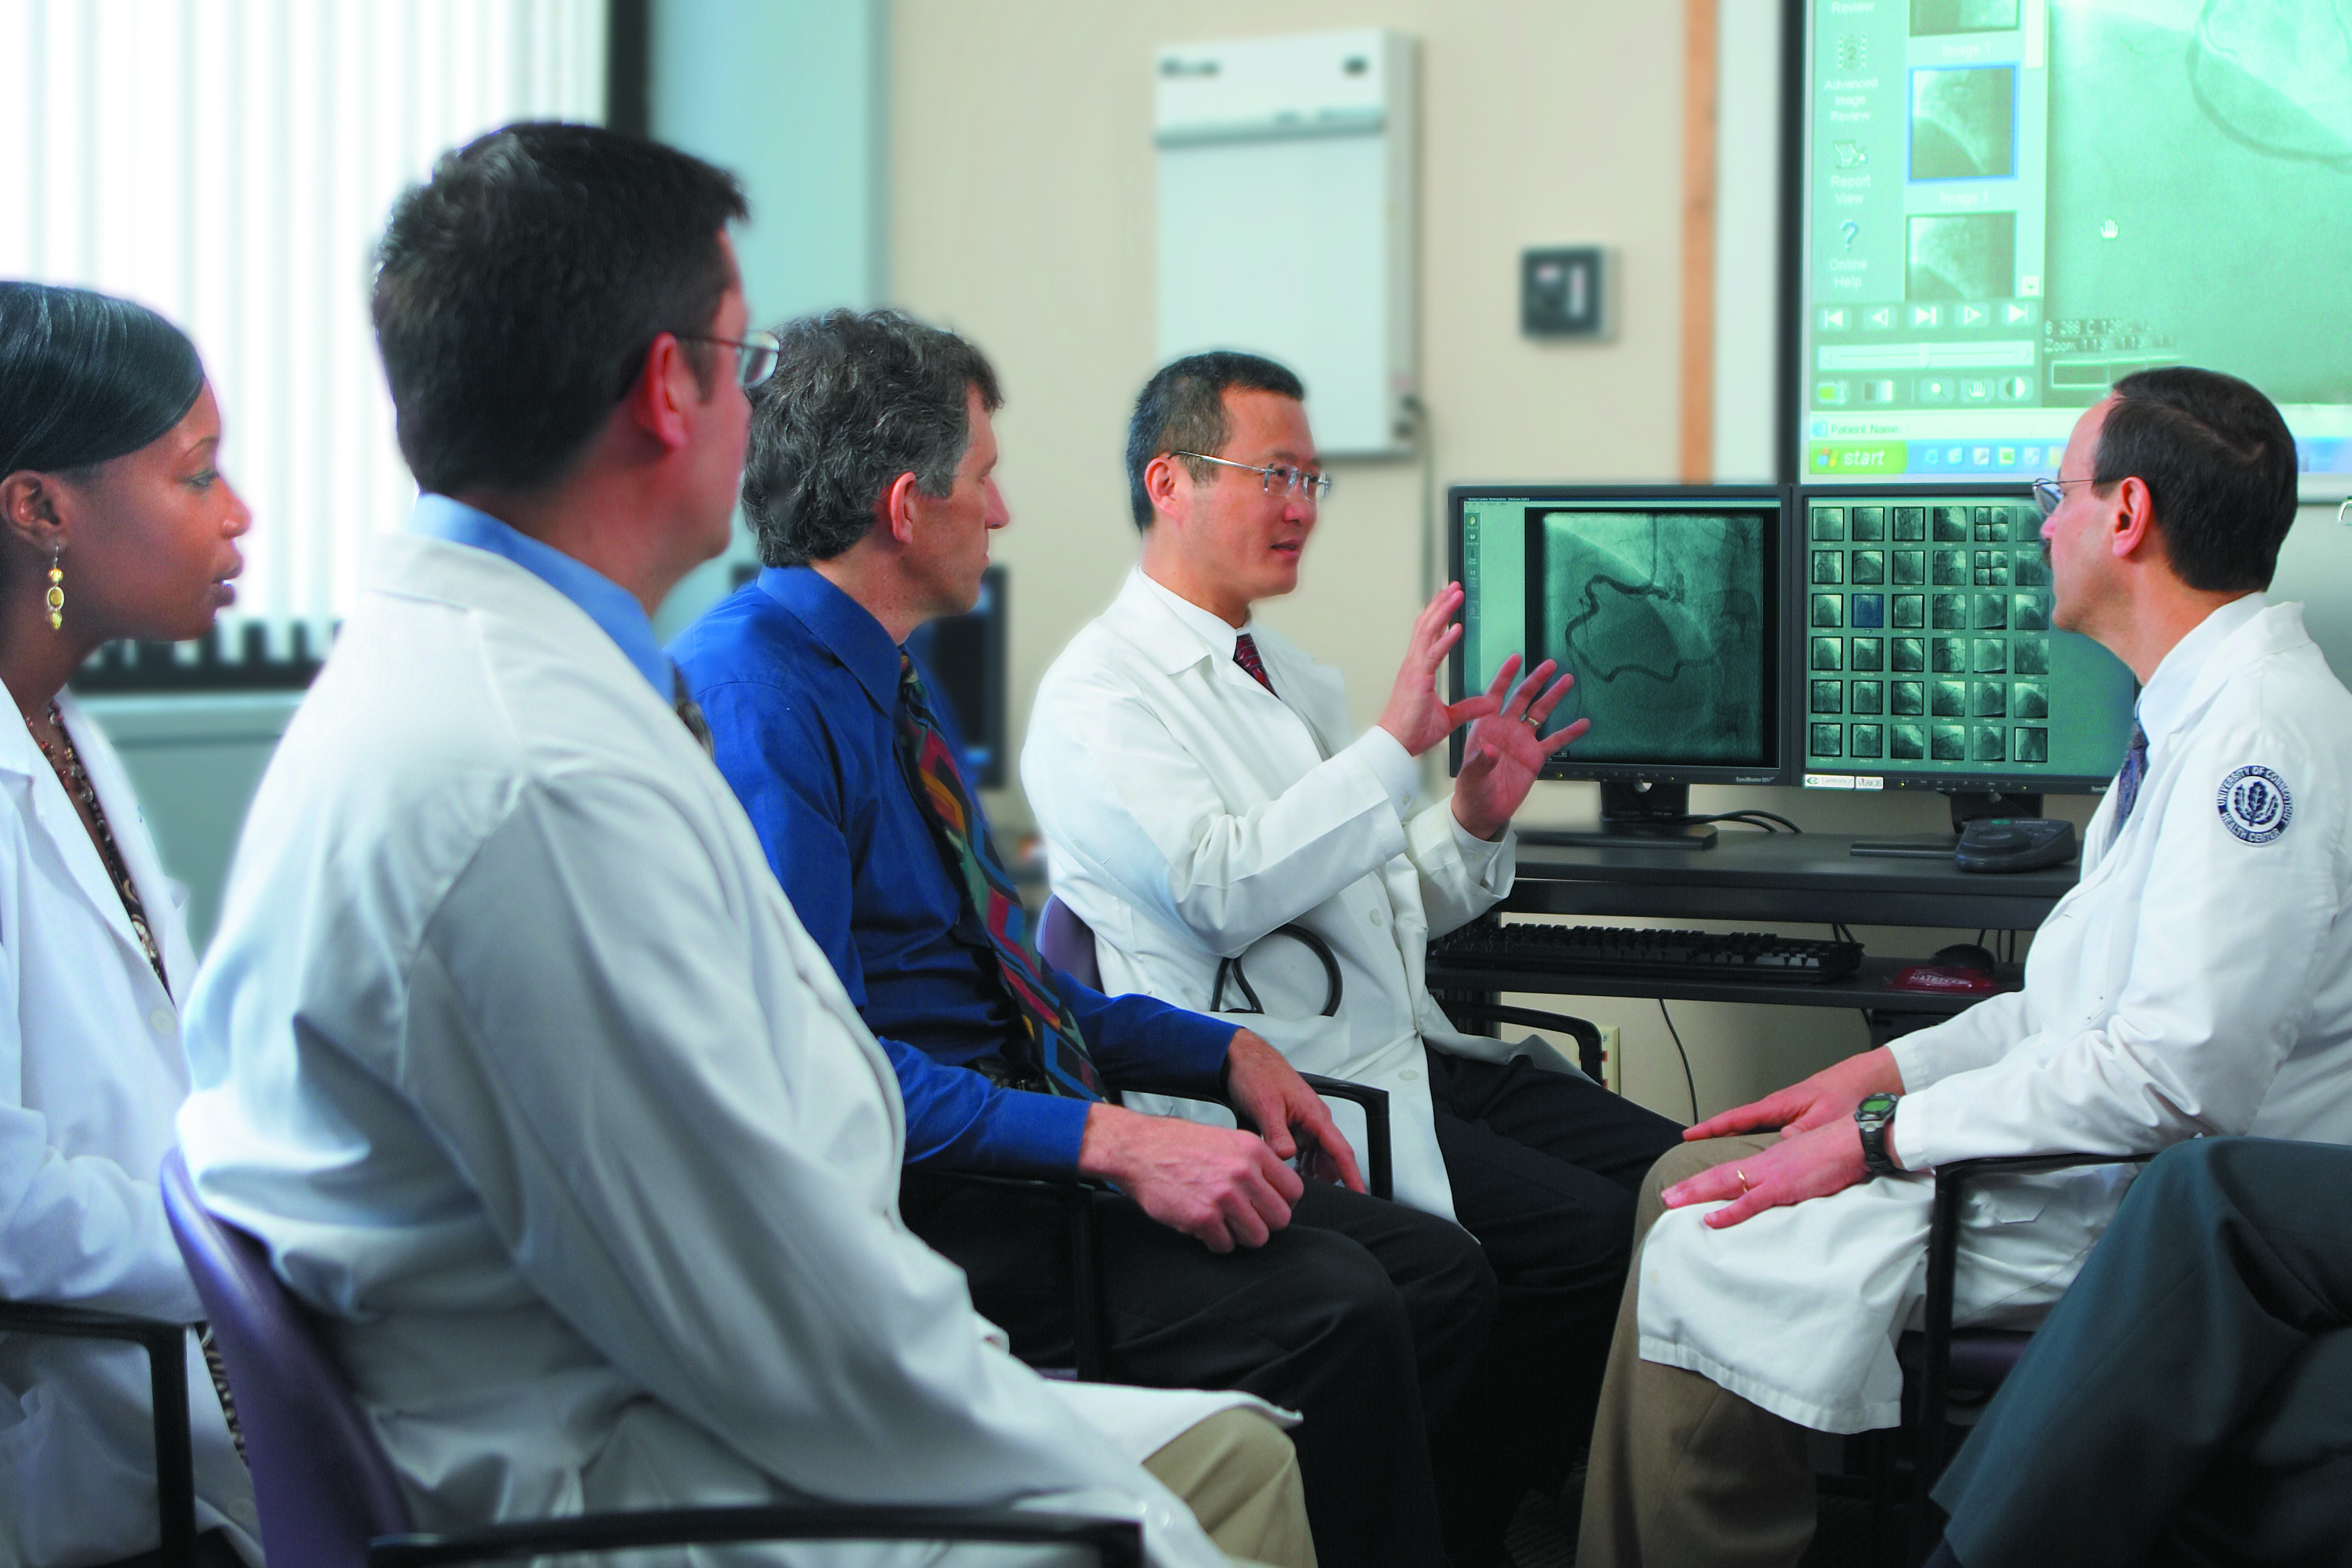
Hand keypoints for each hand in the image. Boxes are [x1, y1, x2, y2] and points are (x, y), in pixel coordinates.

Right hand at [1077, 1103, 1304, 1252]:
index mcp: (1254, 1151)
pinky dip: (1215, 1241)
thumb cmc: (1179, 1144)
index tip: (1266, 1204)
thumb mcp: (1227, 1139)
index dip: (1281, 1202)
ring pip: (1257, 1237)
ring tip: (1224, 1224)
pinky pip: (1225, 1245)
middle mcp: (1244, 1172)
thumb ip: (1255, 1162)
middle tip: (1245, 1218)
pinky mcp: (1203, 1218)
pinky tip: (1204, 1226)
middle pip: (1280, 1218)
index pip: (1294, 1190)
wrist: (1139, 1149)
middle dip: (1264, 1222)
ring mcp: (1224, 1196)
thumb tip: (1277, 1189)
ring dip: (1241, 1235)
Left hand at [1221, 1030, 1367, 1192]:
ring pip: (1317, 1155)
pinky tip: (1289, 1172)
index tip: (1358, 1194)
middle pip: (1331, 1157)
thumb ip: (1277, 1134)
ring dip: (1311, 1171)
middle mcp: (1314, 1119)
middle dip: (1327, 1178)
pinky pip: (1304, 1149)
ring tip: (1295, 1186)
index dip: (1352, 1176)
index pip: (1341, 1151)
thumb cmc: (1256, 1073)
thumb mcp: (1265, 1106)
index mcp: (1315, 1114)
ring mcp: (1304, 1122)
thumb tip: (1286, 1157)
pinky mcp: (1293, 1124)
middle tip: (1312, 1195)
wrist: (1242, 1057)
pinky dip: (1300, 1163)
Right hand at [1377, 583, 1501, 757]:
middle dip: (1440, 604)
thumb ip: (1469, 708)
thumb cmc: (1412, 731)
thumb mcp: (1449, 718)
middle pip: (1426, 625)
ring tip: (1455, 595)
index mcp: (1418, 669)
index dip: (1438, 615)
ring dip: (1442, 612)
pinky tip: (1455, 627)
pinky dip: (1444, 640)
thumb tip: (1489, 703)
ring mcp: (1414, 670)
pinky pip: (1432, 655)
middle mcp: (1414, 664)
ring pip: (1427, 632)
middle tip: (1454, 587)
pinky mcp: (1418, 680)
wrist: (1396, 744)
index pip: (1427, 634)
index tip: (1448, 600)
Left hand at [1451, 656, 1587, 839]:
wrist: (1484, 810)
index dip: (1504, 677)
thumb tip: (1490, 750)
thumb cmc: (1471, 790)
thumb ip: (1480, 762)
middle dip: (1536, 680)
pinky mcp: (1534, 756)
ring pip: (1540, 713)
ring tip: (1567, 680)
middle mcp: (1505, 729)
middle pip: (1523, 697)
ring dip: (1553, 697)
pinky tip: (1582, 723)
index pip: (1495, 695)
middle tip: (1549, 664)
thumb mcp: (1471, 776)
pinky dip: (1569, 732)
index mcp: (1486, 727)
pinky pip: (1555, 741)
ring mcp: (1522, 741)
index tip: (1515, 659)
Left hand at [1661, 1119, 1871, 1228]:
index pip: (1731, 1169)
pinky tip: (1710, 1220)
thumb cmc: (1838, 1152)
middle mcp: (1765, 1164)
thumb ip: (1792, 1174)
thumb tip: (1785, 1187)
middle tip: (1666, 1196)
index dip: (1707, 1179)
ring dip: (1696, 1194)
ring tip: (1671, 1202)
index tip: (1687, 1188)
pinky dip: (1728, 1212)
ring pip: (1725, 1184)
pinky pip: (1751, 1202)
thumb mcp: (1808, 1163)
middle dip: (1690, 1187)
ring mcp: (1772, 1175)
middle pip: (1719, 1175)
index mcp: (1770, 1159)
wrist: (1854, 1139)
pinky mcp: (1784, 1187)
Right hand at [1682, 1047, 1903, 1142]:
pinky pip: (1773, 1134)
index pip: (1737, 1117)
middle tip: (1691, 1155)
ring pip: (1755, 1133)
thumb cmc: (1853, 1092)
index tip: (1690, 1135)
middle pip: (1738, 1126)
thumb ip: (1800, 1134)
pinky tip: (1757, 1156)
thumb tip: (1779, 1147)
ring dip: (1734, 1146)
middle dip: (1714, 1141)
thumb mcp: (1825, 1118)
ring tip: (1712, 1166)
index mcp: (1781, 1105)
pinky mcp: (1805, 1119)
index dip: (1712, 1128)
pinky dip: (1758, 1143)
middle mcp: (1782, 1109)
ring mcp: (1792, 1115)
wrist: (1877, 1079)